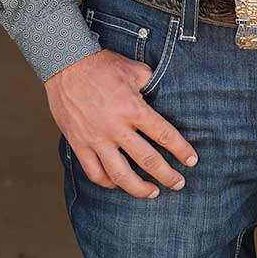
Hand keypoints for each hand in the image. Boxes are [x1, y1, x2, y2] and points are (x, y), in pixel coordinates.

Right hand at [46, 49, 198, 198]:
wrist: (65, 64)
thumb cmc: (100, 65)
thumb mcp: (133, 69)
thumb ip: (150, 83)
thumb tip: (162, 91)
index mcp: (133, 109)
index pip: (165, 135)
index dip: (181, 151)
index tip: (191, 160)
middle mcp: (116, 128)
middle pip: (147, 160)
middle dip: (167, 176)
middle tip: (179, 184)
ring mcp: (96, 139)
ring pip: (120, 175)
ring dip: (139, 188)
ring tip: (152, 193)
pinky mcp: (79, 144)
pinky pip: (94, 172)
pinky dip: (108, 182)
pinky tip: (118, 184)